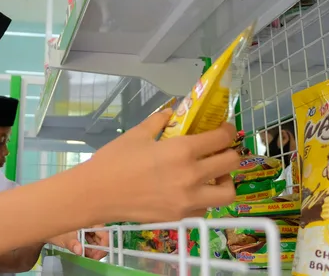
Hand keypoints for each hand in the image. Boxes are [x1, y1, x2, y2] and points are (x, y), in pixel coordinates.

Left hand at [48, 228, 108, 259]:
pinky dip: (90, 248)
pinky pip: (92, 240)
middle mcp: (90, 222)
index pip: (104, 232)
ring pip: (98, 239)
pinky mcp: (84, 231)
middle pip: (103, 237)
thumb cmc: (54, 228)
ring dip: (94, 249)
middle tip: (91, 258)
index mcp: (88, 219)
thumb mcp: (63, 237)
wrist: (45, 227)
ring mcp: (87, 227)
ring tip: (86, 256)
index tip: (96, 256)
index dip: (104, 245)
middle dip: (99, 249)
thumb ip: (72, 244)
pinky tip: (84, 252)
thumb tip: (80, 251)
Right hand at [86, 110, 238, 222]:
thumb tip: (172, 112)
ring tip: (214, 175)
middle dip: (231, 152)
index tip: (225, 129)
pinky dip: (206, 198)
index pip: (221, 138)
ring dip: (226, 180)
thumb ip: (159, 121)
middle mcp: (192, 175)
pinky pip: (206, 208)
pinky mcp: (181, 217)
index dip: (228, 130)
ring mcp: (188, 200)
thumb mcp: (137, 134)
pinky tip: (193, 191)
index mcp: (182, 150)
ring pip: (228, 191)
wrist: (96, 193)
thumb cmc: (114, 160)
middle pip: (231, 162)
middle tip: (221, 150)